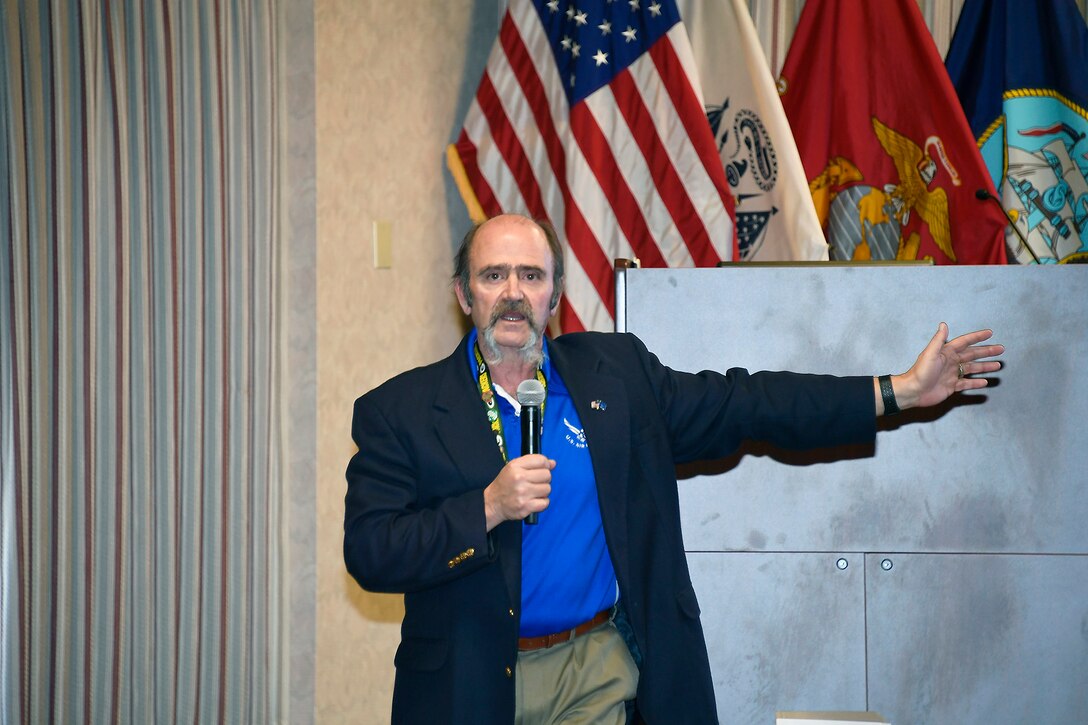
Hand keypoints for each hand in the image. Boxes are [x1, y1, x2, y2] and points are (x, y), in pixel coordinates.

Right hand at [483, 454, 554, 530]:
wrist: (493, 503)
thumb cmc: (505, 484)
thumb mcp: (514, 467)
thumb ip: (533, 462)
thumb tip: (553, 463)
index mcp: (515, 466)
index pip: (541, 460)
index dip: (545, 464)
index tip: (543, 469)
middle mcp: (519, 478)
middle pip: (547, 475)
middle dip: (544, 479)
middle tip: (535, 482)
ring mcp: (522, 494)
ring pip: (547, 489)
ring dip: (543, 491)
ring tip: (533, 492)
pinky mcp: (525, 507)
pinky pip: (545, 503)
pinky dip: (542, 502)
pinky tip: (534, 500)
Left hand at [886, 322, 1004, 411]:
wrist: (913, 391)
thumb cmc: (920, 372)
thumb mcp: (930, 353)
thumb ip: (939, 340)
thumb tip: (943, 324)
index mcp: (946, 352)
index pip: (965, 342)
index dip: (977, 337)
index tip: (990, 333)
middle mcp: (951, 362)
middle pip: (972, 355)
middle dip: (986, 352)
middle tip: (1001, 349)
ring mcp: (952, 374)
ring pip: (972, 369)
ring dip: (985, 367)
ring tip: (998, 365)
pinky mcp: (951, 386)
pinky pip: (967, 384)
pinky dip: (976, 383)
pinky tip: (985, 382)